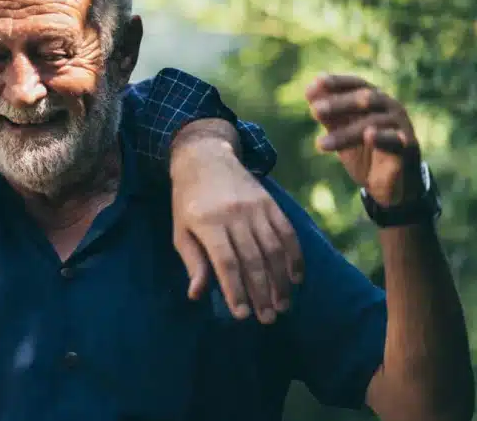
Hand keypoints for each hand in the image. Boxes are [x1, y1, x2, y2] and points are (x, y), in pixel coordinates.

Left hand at [170, 139, 303, 324]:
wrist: (206, 158)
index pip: (226, 262)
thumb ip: (193, 262)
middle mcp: (234, 214)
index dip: (236, 290)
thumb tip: (196, 294)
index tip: (242, 315)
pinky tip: (296, 278)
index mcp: (207, 222)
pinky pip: (287, 232)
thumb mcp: (181, 230)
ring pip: (274, 249)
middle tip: (268, 318)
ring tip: (282, 305)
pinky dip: (294, 257)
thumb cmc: (188, 201)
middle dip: (262, 293)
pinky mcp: (270, 203)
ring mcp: (255, 207)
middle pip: (253, 259)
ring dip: (280, 281)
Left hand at [306, 74, 423, 205]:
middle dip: (339, 104)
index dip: (338, 82)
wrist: (389, 185)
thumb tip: (310, 91)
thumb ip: (329, 115)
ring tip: (320, 144)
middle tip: (314, 111)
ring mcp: (401, 126)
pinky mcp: (408, 147)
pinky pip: (395, 140)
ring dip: (345, 132)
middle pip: (366, 98)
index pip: (357, 84)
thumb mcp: (342, 132)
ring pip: (373, 122)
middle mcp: (390, 108)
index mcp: (375, 100)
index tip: (317, 82)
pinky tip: (368, 135)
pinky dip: (381, 137)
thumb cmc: (364, 152)